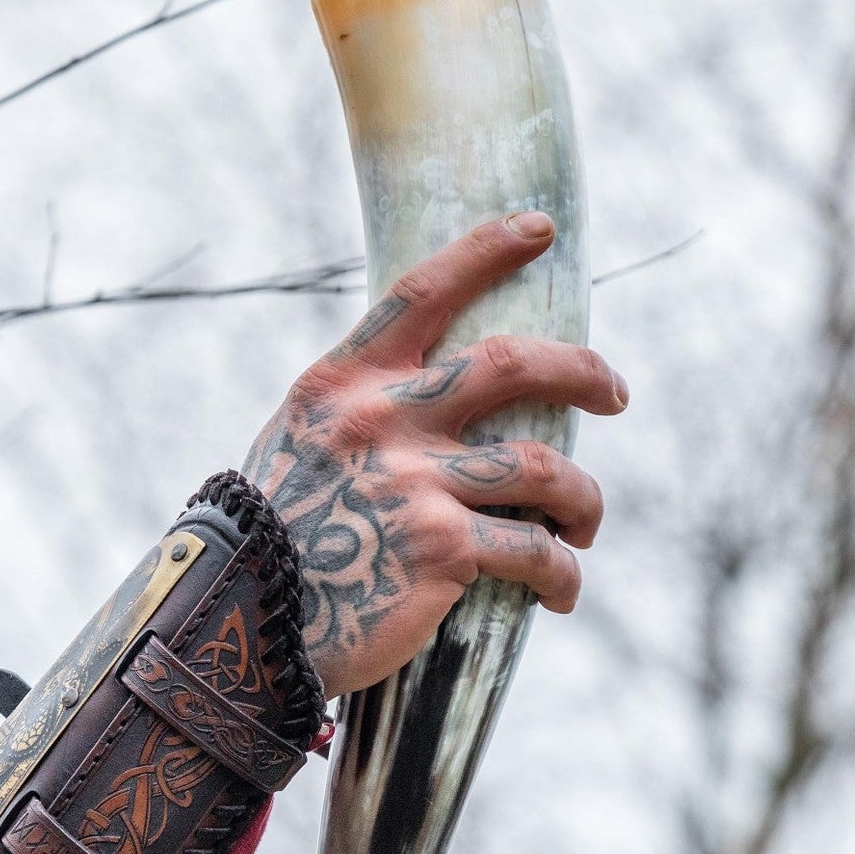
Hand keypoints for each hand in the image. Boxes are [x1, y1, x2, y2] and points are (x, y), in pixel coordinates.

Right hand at [242, 212, 627, 699]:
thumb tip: (430, 399)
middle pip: (513, 364)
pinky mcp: (442, 549)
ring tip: (586, 524)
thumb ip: (360, 414)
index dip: (486, 250)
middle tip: (615, 393)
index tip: (539, 227)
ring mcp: (414, 481)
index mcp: (343, 384)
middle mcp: (382, 419)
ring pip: (542, 467)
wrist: (239, 625)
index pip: (424, 292)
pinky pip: (534, 551)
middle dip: (582, 372)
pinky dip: (561, 573)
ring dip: (584, 498)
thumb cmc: (272, 540)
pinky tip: (561, 590)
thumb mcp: (301, 447)